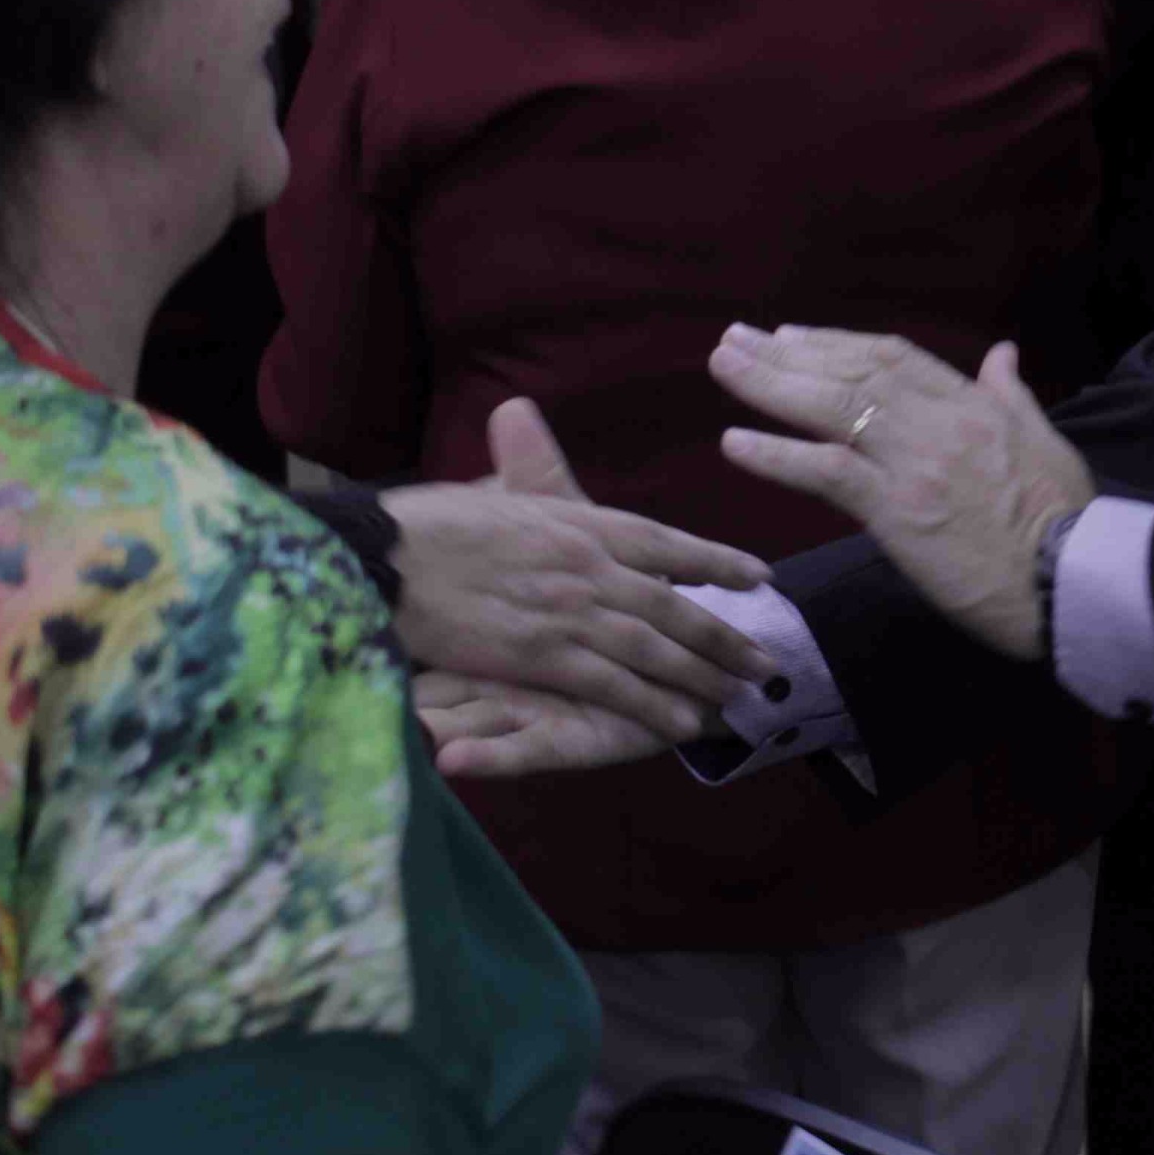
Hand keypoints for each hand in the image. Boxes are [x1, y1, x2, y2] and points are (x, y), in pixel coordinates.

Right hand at [383, 400, 777, 766]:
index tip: (760, 577)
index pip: (667, 541)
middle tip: (769, 663)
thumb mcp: (492, 493)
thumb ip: (523, 477)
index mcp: (579, 520)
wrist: (384, 553)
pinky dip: (651, 704)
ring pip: (655, 648)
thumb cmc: (426, 523)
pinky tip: (681, 723)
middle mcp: (588, 564)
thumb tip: (524, 431)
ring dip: (702, 675)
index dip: (716, 562)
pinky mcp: (541, 655)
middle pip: (675, 605)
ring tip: (740, 698)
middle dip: (727, 636)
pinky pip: (612, 684)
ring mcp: (570, 610)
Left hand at [708, 325, 1089, 660]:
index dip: (835, 343)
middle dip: (787, 353)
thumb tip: (1003, 354)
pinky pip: (827, 473)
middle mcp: (938, 422)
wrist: (1075, 580)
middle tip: (734, 339)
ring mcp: (915, 463)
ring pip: (831, 408)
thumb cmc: (1068, 519)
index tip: (790, 335)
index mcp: (973, 404)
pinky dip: (777, 455)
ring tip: (722, 368)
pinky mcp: (899, 511)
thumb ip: (1013, 395)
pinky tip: (734, 443)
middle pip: (851, 372)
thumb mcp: (1046, 440)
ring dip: (769, 386)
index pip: (893, 358)